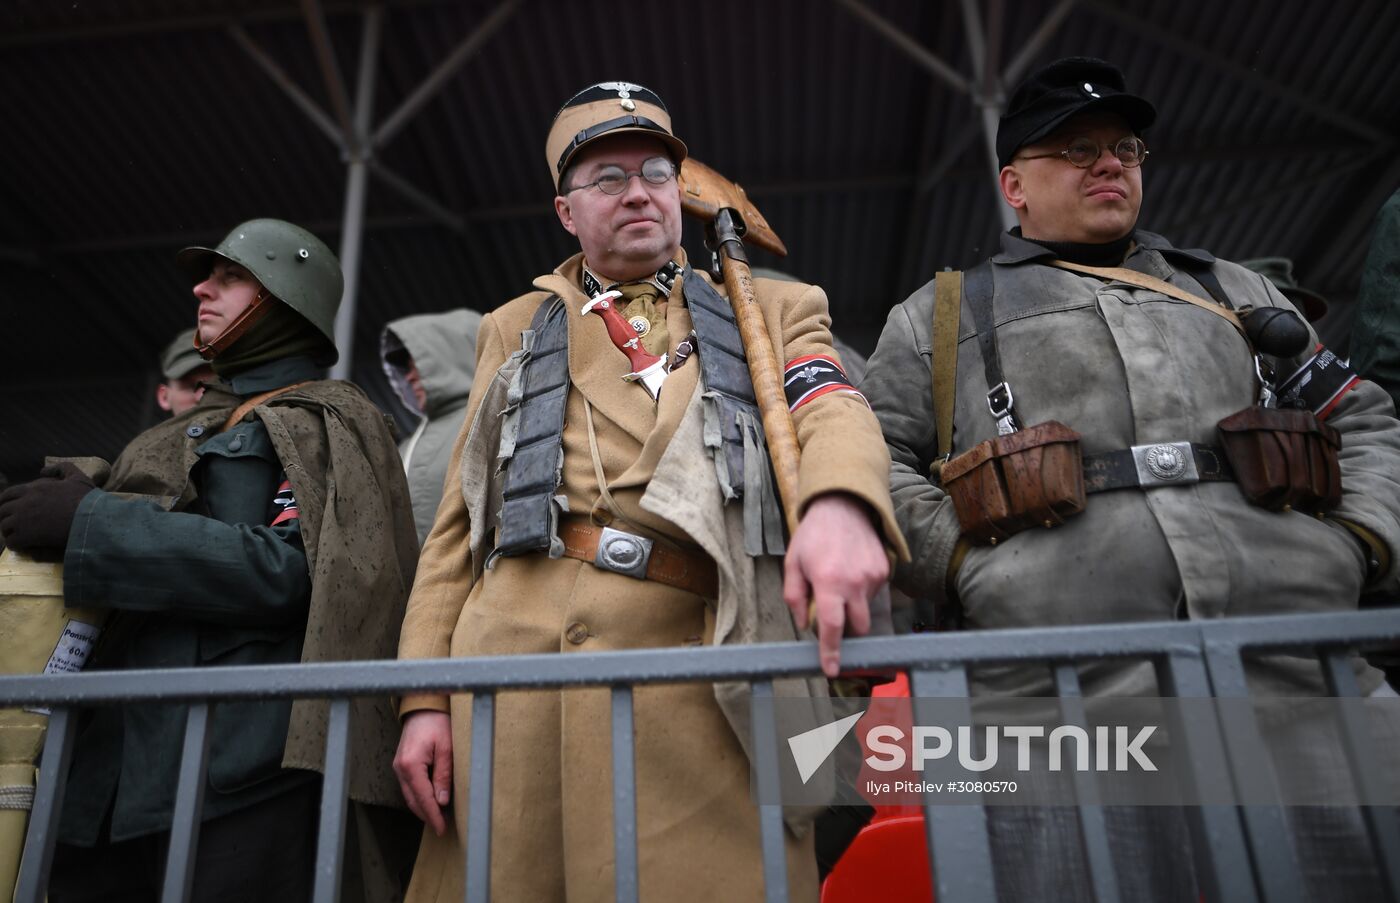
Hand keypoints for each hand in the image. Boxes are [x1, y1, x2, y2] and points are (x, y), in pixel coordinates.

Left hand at [0, 463, 96, 552]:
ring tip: (18, 535)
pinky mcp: (26, 536)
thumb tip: (43, 470)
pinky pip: (11, 541)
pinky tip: (22, 546)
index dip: (6, 501)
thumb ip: (62, 468)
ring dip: (9, 531)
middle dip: (5, 516)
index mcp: (34, 489)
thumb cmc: (86, 499)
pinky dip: (15, 544)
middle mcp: (24, 503)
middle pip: (2, 510)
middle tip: (14, 523)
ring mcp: (22, 520)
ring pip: (4, 526)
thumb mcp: (77, 477)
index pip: (9, 494)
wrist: (91, 520)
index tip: (9, 507)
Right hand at [393, 710, 453, 835]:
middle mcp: (400, 768)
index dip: (433, 816)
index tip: (442, 829)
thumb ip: (444, 775)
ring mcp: (398, 767)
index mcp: (411, 765)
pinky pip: (409, 787)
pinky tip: (430, 801)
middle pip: (413, 801)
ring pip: (409, 796)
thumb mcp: (447, 748)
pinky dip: (419, 797)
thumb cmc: (437, 723)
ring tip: (439, 818)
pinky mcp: (401, 765)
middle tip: (442, 828)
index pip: (422, 798)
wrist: (423, 706)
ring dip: (423, 808)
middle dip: (427, 816)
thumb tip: (442, 801)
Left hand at [782, 493, 888, 677]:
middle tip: (832, 613)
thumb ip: (795, 597)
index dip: (831, 651)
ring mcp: (874, 576)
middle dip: (846, 628)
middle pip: (858, 627)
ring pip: (866, 609)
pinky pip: (874, 593)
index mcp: (829, 582)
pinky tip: (851, 570)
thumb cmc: (813, 535)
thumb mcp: (793, 563)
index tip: (831, 669)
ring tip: (839, 580)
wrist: (843, 504)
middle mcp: (855, 582)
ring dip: (853, 605)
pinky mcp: (885, 570)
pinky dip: (862, 590)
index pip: (832, 627)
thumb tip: (805, 624)